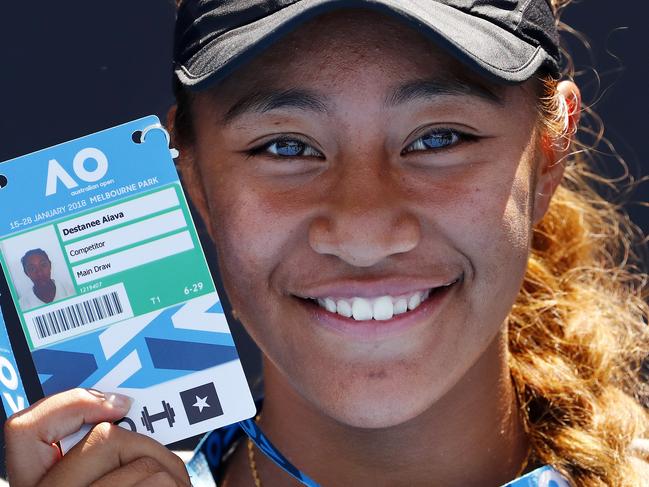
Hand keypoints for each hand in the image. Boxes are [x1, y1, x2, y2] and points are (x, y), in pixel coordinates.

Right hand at [5, 388, 190, 486]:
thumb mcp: (97, 483)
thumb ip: (94, 458)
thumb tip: (117, 410)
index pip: (25, 430)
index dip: (70, 404)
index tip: (115, 404)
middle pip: (107, 438)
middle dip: (147, 447)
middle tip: (158, 470)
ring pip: (146, 466)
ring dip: (171, 476)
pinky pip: (162, 485)